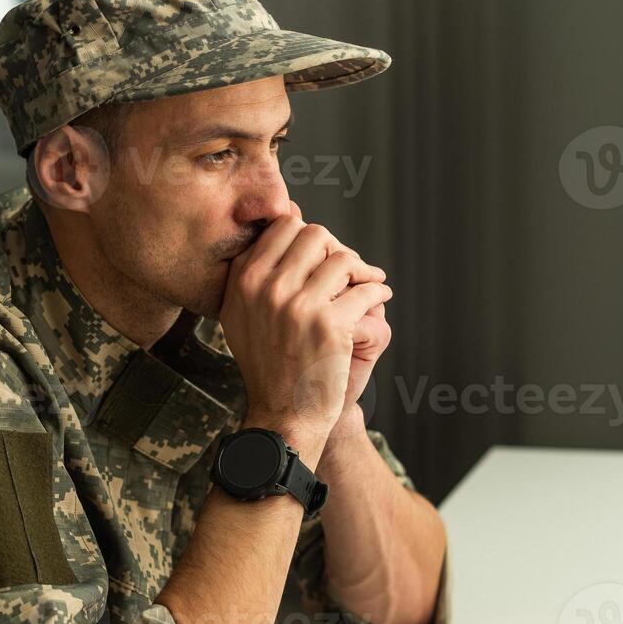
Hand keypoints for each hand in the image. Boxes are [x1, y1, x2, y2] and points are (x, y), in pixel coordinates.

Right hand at [218, 201, 390, 456]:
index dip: (310, 238)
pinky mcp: (329, 325)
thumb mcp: (244, 312)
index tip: (322, 258)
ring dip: (361, 269)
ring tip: (367, 283)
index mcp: (243, 280)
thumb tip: (289, 209)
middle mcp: (265, 288)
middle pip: (315, 235)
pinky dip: (378, 290)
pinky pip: (365, 289)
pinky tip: (379, 298)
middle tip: (348, 271)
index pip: (284, 226)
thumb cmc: (268, 363)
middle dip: (336, 249)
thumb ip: (260, 263)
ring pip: (343, 258)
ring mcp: (297, 306)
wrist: (283, 414)